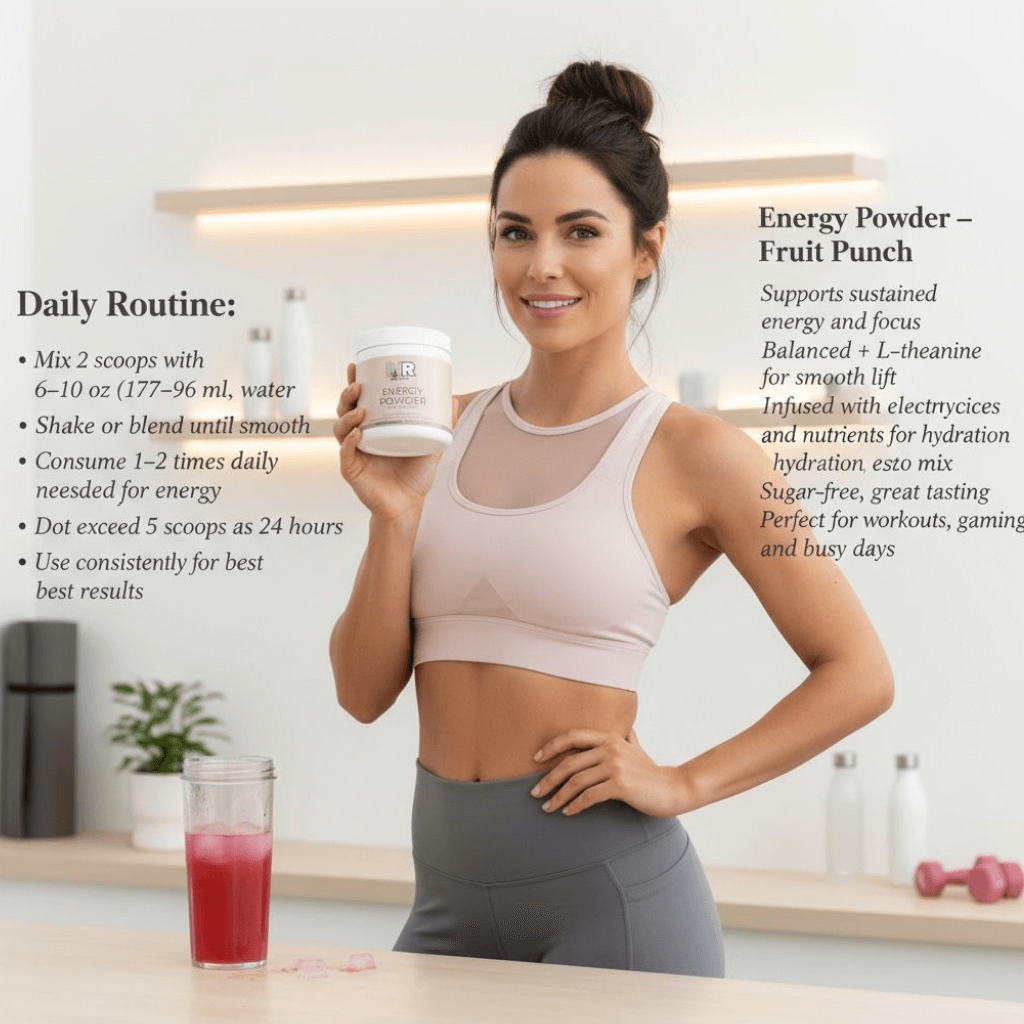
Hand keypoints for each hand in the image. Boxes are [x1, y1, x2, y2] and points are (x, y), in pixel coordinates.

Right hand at [334, 362, 457, 522]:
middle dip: (348, 394)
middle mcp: (360, 436)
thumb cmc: (415, 475)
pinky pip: (345, 452)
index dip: (356, 382)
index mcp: (374, 426)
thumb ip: (442, 423)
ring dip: (348, 415)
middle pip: (345, 408)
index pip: (361, 399)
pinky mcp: (351, 469)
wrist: (408, 504)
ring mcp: (354, 452)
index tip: (358, 366)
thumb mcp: (431, 444)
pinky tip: (357, 433)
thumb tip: (453, 398)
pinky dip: (350, 440)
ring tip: (361, 409)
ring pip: (341, 427)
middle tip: (358, 384)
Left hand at [530, 727, 692, 818]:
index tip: (536, 758)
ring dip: (558, 797)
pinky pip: (589, 796)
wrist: (674, 788)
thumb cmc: (651, 771)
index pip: (573, 736)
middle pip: (569, 763)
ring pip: (577, 781)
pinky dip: (575, 805)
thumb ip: (626, 738)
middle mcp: (611, 748)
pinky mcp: (620, 785)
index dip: (551, 746)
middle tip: (536, 793)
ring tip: (548, 808)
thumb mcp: (636, 748)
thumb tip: (625, 727)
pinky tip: (568, 812)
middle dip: (549, 779)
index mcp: (610, 737)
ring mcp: (616, 766)